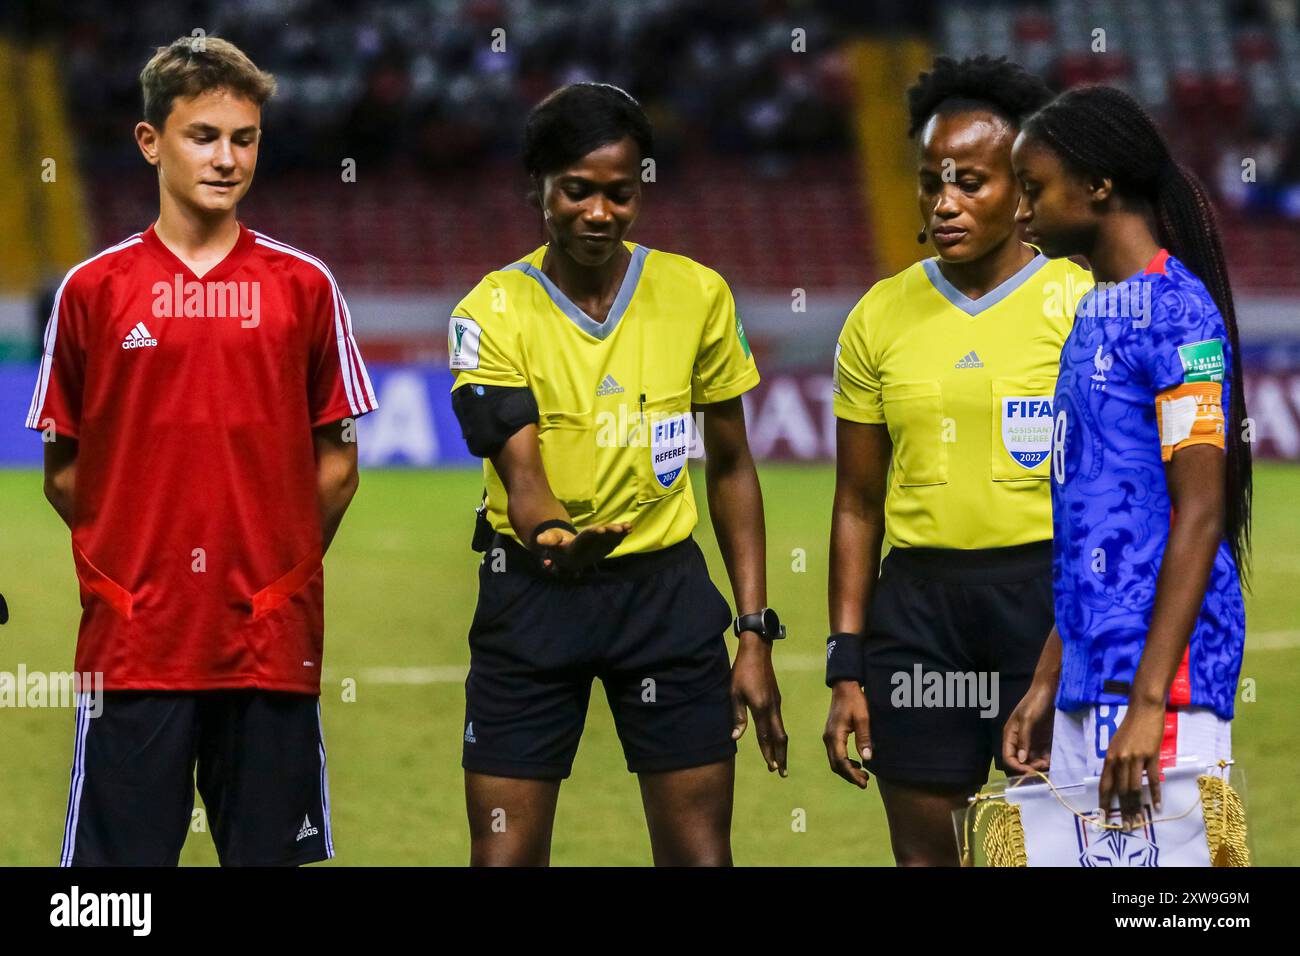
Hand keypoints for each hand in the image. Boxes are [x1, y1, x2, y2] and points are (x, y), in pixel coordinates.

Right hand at [535, 522, 630, 571]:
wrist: (570, 560)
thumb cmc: (560, 547)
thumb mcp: (553, 543)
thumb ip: (549, 540)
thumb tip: (539, 539)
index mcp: (577, 547)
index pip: (586, 539)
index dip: (593, 534)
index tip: (600, 529)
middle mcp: (590, 550)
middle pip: (601, 540)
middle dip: (611, 534)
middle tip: (620, 528)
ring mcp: (599, 550)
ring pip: (610, 541)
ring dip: (619, 534)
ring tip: (628, 527)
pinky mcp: (605, 548)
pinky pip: (614, 541)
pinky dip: (622, 534)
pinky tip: (630, 527)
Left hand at [730, 637, 786, 775]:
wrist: (757, 651)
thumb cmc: (741, 671)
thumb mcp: (734, 693)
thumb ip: (737, 716)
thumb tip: (735, 737)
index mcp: (761, 708)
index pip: (766, 737)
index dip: (768, 754)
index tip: (772, 768)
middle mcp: (772, 708)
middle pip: (779, 738)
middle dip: (781, 756)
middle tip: (782, 772)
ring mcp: (776, 703)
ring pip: (781, 730)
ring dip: (781, 747)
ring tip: (781, 761)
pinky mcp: (776, 698)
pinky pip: (779, 721)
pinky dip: (779, 734)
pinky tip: (776, 738)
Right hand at [823, 680, 870, 788]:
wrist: (844, 687)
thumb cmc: (855, 700)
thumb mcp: (863, 718)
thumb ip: (864, 737)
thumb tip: (867, 758)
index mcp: (835, 735)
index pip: (841, 762)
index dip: (852, 775)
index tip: (864, 783)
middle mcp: (828, 738)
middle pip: (836, 765)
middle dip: (850, 776)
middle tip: (865, 782)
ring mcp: (828, 737)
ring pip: (835, 761)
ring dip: (847, 770)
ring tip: (863, 774)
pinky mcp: (831, 735)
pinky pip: (835, 754)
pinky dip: (845, 763)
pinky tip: (857, 763)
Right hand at [1002, 680, 1055, 774]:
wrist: (1050, 691)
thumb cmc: (1035, 703)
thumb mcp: (1028, 720)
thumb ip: (1024, 740)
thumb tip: (1021, 760)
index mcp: (1011, 735)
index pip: (1009, 756)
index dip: (1017, 766)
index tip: (1029, 772)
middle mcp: (1020, 740)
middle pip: (1021, 761)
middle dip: (1030, 767)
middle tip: (1042, 769)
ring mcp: (1032, 741)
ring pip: (1033, 760)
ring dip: (1039, 766)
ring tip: (1049, 765)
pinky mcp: (1044, 740)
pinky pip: (1044, 755)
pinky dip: (1047, 761)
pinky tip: (1053, 761)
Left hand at [1098, 700, 1165, 828]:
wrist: (1144, 710)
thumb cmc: (1130, 727)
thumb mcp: (1116, 745)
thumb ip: (1115, 763)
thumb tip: (1115, 782)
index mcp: (1109, 758)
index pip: (1105, 785)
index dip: (1104, 802)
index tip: (1103, 817)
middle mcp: (1120, 760)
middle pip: (1121, 791)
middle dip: (1123, 811)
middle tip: (1125, 827)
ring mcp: (1136, 758)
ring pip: (1135, 788)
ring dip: (1137, 807)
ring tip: (1139, 822)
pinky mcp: (1152, 756)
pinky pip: (1153, 779)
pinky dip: (1155, 794)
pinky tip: (1157, 806)